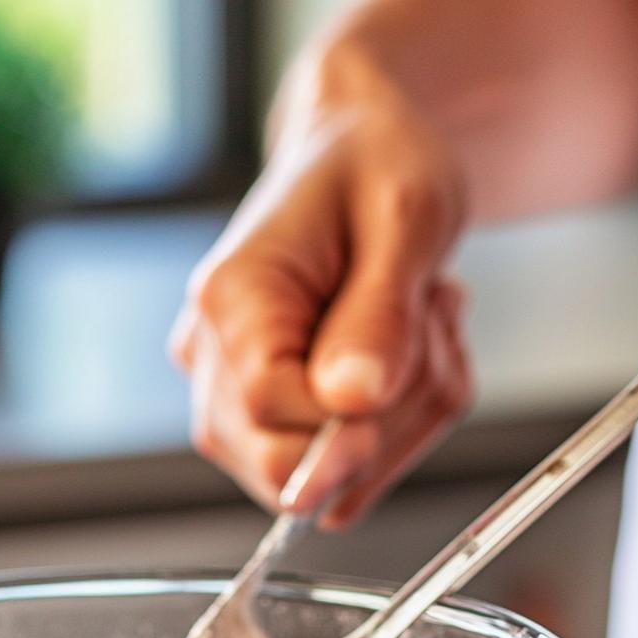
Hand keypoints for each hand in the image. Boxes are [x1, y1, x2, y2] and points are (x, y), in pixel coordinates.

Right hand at [170, 44, 471, 527]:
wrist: (356, 153)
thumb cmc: (374, 164)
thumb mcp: (405, 216)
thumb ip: (379, 315)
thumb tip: (353, 402)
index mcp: (232, 299)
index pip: (272, 411)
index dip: (353, 418)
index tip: (409, 365)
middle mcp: (213, 356)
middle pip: (283, 468)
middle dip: (385, 420)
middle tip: (424, 324)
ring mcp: (232, 395)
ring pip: (319, 484)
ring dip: (401, 421)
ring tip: (418, 325)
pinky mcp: (266, 421)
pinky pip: (337, 477)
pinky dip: (394, 434)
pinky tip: (404, 363)